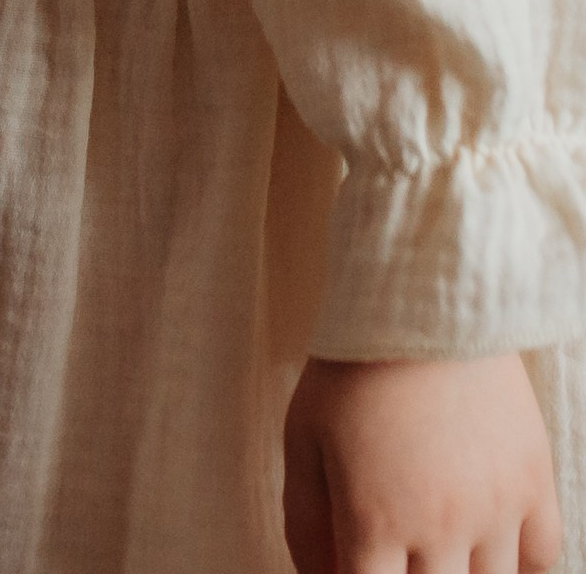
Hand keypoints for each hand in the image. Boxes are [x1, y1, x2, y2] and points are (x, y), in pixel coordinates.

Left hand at [284, 353, 561, 573]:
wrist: (420, 298)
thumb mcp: (303, 437)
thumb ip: (305, 521)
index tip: (359, 568)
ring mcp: (494, 509)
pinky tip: (490, 548)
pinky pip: (543, 561)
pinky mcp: (534, 482)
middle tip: (400, 552)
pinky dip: (520, 568)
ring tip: (438, 549)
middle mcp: (438, 527)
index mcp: (374, 519)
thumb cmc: (352, 366)